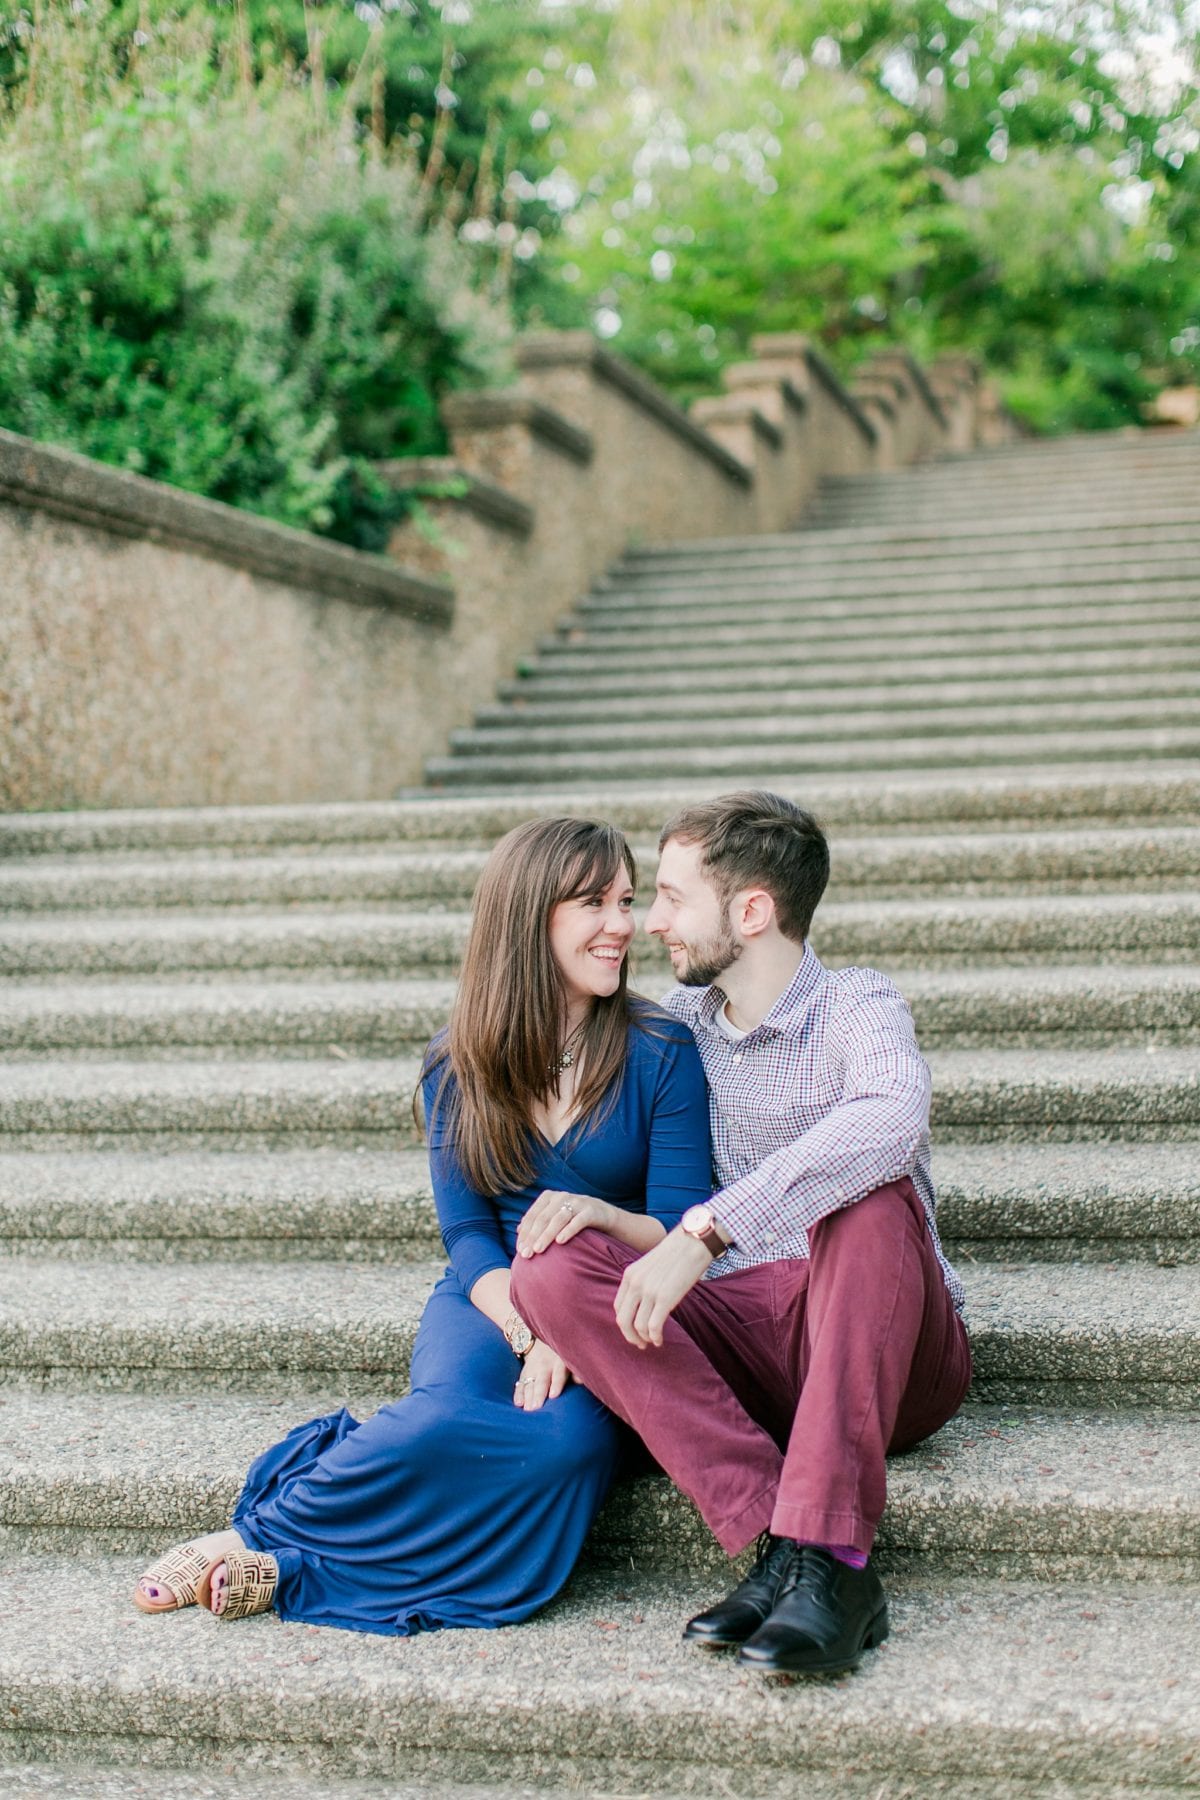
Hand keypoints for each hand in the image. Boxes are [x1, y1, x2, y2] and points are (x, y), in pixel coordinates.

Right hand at [513, 1339, 571, 1410]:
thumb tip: (582, 1381)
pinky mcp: (525, 1371)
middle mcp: (545, 1365)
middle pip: (542, 1382)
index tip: (553, 1395)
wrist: (544, 1339)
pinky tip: (518, 1403)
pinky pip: (520, 1383)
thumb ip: (576, 1371)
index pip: (558, 1374)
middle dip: (538, 1394)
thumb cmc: (563, 1354)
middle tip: (536, 1407)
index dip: (556, 1384)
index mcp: (559, 1362)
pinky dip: (518, 1393)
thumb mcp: (571, 1358)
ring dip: (527, 1396)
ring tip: (527, 1409)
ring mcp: (533, 1368)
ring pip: (529, 1383)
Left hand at [516, 1189, 612, 1258]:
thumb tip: (518, 1229)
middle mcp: (561, 1196)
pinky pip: (578, 1221)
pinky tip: (560, 1242)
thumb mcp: (554, 1215)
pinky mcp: (591, 1211)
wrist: (603, 1214)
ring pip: (558, 1219)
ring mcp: (577, 1202)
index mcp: (548, 1197)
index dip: (524, 1233)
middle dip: (532, 1237)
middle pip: (543, 1218)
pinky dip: (568, 1231)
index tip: (519, 1250)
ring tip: (538, 1250)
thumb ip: (538, 1220)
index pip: (532, 1216)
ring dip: (546, 1235)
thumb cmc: (573, 1217)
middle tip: (526, 1254)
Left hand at [614, 1228, 712, 1348]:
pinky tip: (661, 1340)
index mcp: (630, 1274)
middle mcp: (636, 1283)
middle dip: (630, 1336)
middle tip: (640, 1344)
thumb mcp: (650, 1264)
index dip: (624, 1323)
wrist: (694, 1240)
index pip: (618, 1307)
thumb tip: (644, 1303)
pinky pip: (653, 1327)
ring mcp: (649, 1291)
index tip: (633, 1331)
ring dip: (645, 1339)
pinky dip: (656, 1338)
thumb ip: (643, 1281)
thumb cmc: (677, 1252)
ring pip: (638, 1327)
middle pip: (623, 1320)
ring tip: (654, 1341)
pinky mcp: (665, 1298)